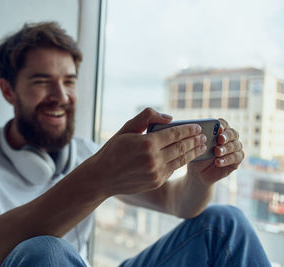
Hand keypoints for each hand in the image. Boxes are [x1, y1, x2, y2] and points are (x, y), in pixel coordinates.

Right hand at [91, 108, 206, 195]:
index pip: (175, 134)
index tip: (197, 126)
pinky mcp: (156, 182)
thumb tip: (169, 118)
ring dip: (193, 152)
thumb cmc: (113, 149)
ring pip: (181, 160)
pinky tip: (187, 157)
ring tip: (202, 147)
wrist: (102, 177)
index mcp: (147, 143)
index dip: (188, 130)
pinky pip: (173, 170)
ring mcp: (156, 172)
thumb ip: (147, 117)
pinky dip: (182, 162)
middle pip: (181, 147)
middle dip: (195, 140)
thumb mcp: (126, 128)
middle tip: (204, 136)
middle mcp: (154, 159)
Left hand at [187, 118, 244, 185]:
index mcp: (219, 131)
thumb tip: (200, 132)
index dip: (222, 125)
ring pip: (236, 145)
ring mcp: (234, 149)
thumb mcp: (196, 147)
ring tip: (217, 152)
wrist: (198, 172)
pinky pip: (236, 158)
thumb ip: (200, 139)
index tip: (218, 128)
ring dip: (226, 148)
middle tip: (220, 140)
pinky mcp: (236, 160)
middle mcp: (229, 138)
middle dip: (227, 136)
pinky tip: (218, 162)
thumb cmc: (197, 156)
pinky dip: (227, 159)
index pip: (223, 124)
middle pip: (233, 133)